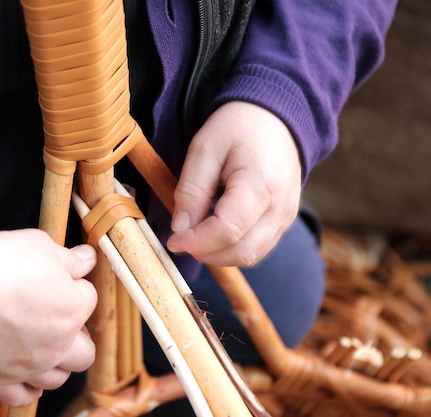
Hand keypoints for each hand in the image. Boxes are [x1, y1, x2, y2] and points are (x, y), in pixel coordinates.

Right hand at [0, 229, 97, 406]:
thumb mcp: (40, 244)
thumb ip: (70, 258)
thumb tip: (87, 258)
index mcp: (72, 309)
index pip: (89, 298)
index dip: (74, 285)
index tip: (58, 277)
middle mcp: (57, 344)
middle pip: (85, 352)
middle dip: (78, 335)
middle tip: (60, 318)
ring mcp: (30, 365)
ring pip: (58, 379)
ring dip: (57, 364)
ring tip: (44, 345)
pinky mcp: (0, 377)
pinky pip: (22, 397)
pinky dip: (27, 389)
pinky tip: (26, 375)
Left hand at [166, 101, 301, 265]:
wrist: (273, 118)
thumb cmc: (238, 128)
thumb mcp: (204, 148)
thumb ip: (191, 190)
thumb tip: (180, 228)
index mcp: (261, 185)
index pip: (227, 231)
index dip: (196, 241)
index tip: (172, 239)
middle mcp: (281, 207)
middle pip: (241, 251)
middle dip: (206, 253)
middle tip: (181, 238)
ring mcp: (287, 217)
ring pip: (251, 256)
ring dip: (219, 254)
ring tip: (196, 234)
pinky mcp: (284, 221)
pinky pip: (257, 247)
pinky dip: (232, 248)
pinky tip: (214, 231)